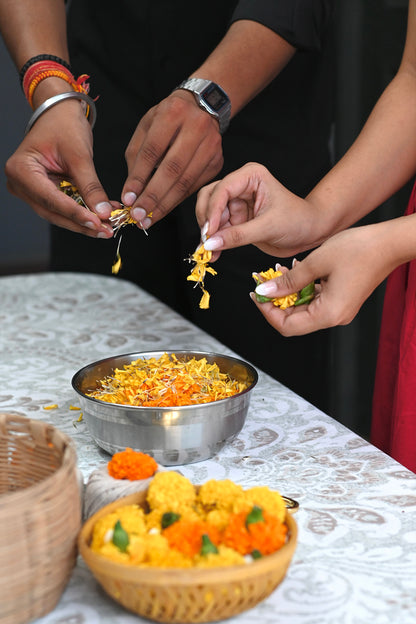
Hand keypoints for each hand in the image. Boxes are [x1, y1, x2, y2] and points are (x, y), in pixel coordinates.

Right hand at [5, 100, 113, 237]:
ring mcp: (30, 190)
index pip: (51, 199)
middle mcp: (21, 183)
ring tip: (108, 226)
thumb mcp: (79, 155)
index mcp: (21, 170)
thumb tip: (103, 212)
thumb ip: (91, 186)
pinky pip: (64, 207)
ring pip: (59, 214)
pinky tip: (102, 216)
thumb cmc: (63, 125)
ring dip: (84, 221)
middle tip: (107, 230)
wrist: (59, 113)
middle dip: (82, 223)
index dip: (75, 214)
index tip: (98, 223)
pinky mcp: (43, 193)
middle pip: (53, 212)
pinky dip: (83, 212)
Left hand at [121, 90, 223, 227]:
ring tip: (148, 218)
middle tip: (138, 216)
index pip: (152, 151)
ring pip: (185, 182)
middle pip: (172, 170)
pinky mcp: (218, 161)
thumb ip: (137, 156)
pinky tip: (164, 209)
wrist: (202, 107)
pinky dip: (177, 200)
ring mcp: (211, 145)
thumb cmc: (169, 118)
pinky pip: (194, 186)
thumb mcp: (147, 127)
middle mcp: (196, 127)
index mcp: (173, 112)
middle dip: (153, 197)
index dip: (139, 177)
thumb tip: (132, 192)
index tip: (128, 198)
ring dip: (165, 204)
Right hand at [195, 163, 325, 260]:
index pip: (222, 189)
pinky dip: (214, 240)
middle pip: (209, 198)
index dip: (212, 211)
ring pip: (209, 213)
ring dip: (208, 233)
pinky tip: (214, 253)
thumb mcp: (268, 228)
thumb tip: (210, 243)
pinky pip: (217, 228)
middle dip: (206, 220)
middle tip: (207, 241)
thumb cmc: (298, 221)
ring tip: (210, 251)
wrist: (309, 233)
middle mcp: (241, 185)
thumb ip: (238, 235)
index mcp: (251, 176)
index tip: (209, 232)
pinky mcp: (235, 218)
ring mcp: (236, 202)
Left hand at [250, 224, 398, 335]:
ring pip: (303, 308)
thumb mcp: (316, 262)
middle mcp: (334, 316)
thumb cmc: (360, 249)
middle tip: (262, 281)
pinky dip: (302, 287)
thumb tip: (264, 293)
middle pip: (294, 319)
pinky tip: (295, 270)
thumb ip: (288, 281)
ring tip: (277, 272)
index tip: (256, 295)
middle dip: (275, 300)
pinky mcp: (341, 300)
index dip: (267, 312)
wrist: (389, 242)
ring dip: (287, 291)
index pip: (287, 326)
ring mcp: (339, 309)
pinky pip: (314, 299)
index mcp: (328, 313)